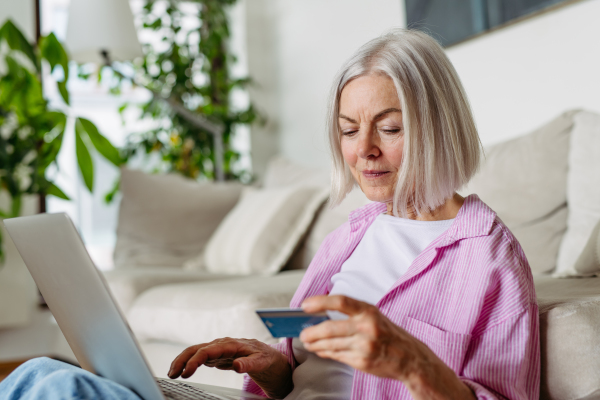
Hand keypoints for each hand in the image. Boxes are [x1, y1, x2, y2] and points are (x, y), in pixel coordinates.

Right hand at [168, 337, 292, 398]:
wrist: (273, 359)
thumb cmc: (268, 359)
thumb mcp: (262, 362)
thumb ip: (249, 363)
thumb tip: (236, 364)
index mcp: (232, 344)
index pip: (208, 350)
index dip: (194, 361)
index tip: (186, 373)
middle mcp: (223, 345)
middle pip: (197, 349)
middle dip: (182, 359)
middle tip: (171, 374)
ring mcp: (220, 350)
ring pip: (197, 352)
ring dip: (183, 360)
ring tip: (172, 373)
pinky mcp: (219, 356)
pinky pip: (201, 357)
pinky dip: (190, 363)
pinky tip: (183, 370)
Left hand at [300, 295, 474, 399]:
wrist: (410, 358)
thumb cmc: (388, 334)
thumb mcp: (374, 316)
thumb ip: (351, 314)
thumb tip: (320, 315)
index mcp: (369, 311)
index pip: (340, 302)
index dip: (320, 302)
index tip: (304, 305)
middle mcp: (367, 327)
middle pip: (330, 328)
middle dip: (311, 332)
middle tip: (302, 333)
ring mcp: (364, 346)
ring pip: (330, 344)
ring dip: (315, 344)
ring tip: (307, 342)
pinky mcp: (362, 361)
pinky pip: (337, 356)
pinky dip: (325, 353)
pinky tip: (320, 350)